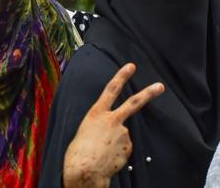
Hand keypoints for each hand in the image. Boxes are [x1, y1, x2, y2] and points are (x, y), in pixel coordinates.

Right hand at [63, 63, 163, 187]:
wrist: (85, 170)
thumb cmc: (78, 152)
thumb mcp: (84, 132)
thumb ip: (99, 127)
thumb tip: (112, 133)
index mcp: (96, 113)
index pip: (111, 89)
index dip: (121, 76)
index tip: (131, 66)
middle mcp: (112, 120)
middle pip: (134, 103)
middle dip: (148, 93)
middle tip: (160, 86)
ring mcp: (123, 133)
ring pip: (123, 134)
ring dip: (115, 142)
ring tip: (102, 151)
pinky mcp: (129, 147)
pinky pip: (124, 148)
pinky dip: (118, 152)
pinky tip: (109, 157)